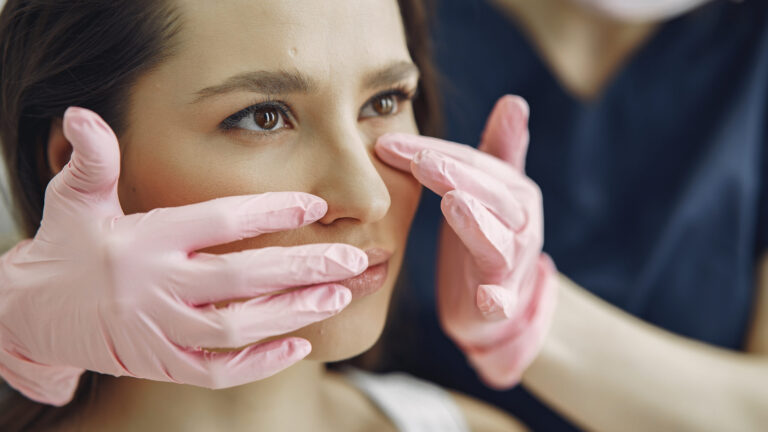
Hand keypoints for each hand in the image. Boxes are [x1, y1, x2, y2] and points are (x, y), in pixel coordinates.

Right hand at [0, 107, 366, 405]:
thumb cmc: (66, 249)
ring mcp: (159, 331)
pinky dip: (258, 363)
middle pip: (239, 279)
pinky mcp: (162, 364)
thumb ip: (93, 161)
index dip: (268, 210)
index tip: (316, 203)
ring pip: (234, 328)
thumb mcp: (73, 201)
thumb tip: (82, 114)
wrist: (32, 315)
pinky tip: (299, 347)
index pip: (216, 222)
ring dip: (291, 314)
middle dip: (300, 268)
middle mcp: (155, 286)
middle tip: (353, 258)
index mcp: (145, 240)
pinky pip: (215, 370)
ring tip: (338, 297)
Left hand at [375, 96, 556, 387]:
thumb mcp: (491, 191)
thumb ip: (500, 149)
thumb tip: (515, 100)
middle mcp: (519, 224)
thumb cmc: (485, 236)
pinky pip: (502, 301)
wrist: (493, 303)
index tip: (388, 143)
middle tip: (423, 163)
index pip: (472, 164)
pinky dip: (497, 301)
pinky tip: (488, 299)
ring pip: (497, 242)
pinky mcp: (501, 302)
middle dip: (457, 177)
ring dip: (478, 225)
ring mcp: (512, 265)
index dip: (434, 151)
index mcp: (512, 193)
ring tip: (455, 205)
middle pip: (491, 196)